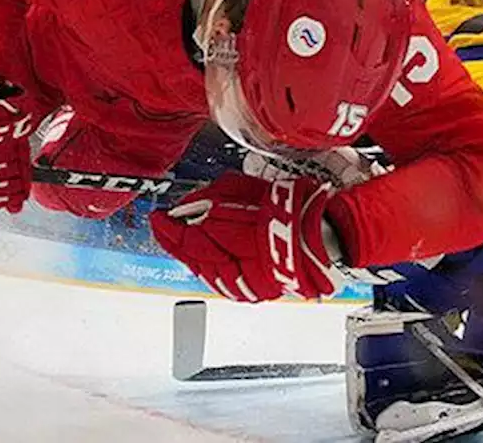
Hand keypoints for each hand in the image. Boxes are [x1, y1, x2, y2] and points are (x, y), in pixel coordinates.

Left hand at [149, 172, 338, 302]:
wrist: (322, 238)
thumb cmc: (290, 211)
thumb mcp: (245, 190)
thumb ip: (212, 197)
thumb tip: (188, 206)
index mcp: (232, 235)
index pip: (187, 234)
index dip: (169, 225)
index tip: (159, 217)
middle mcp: (234, 263)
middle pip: (191, 254)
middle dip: (175, 240)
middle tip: (164, 228)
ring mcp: (243, 281)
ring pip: (202, 270)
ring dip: (188, 256)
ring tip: (180, 242)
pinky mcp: (252, 291)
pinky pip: (219, 281)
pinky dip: (206, 269)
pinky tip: (200, 260)